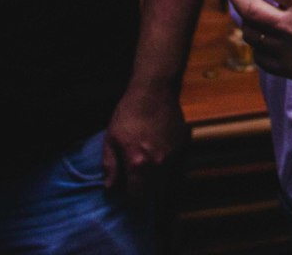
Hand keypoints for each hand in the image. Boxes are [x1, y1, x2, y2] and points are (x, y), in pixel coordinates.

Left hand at [102, 84, 188, 198]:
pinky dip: (163, 163)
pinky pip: (172, 164)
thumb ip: (110, 165)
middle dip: (142, 190)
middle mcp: (158, 165)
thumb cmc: (128, 113)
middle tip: (133, 180)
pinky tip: (155, 149)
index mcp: (138, 164)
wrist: (154, 91)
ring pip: (163, 179)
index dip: (130, 200)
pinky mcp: (182, 147)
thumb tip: (110, 188)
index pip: (137, 197)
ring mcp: (173, 156)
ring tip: (144, 162)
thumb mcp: (111, 138)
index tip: (125, 196)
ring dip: (153, 178)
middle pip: (152, 192)